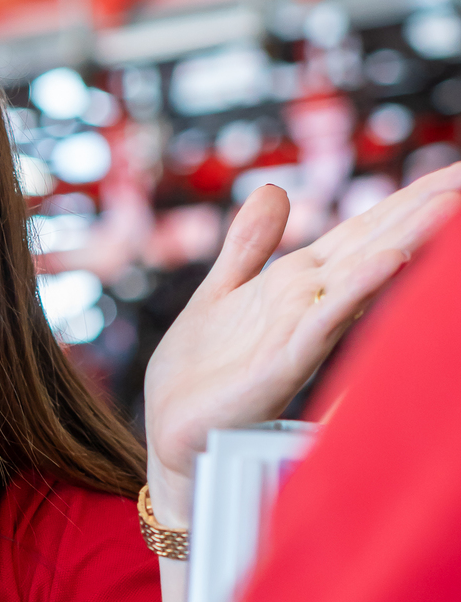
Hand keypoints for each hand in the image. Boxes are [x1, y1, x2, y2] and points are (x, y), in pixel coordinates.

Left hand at [144, 166, 460, 522]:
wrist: (169, 431)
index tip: (451, 170)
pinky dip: (356, 289)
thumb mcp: (220, 290)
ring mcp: (301, 331)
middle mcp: (310, 302)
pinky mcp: (282, 363)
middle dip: (422, 208)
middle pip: (375, 243)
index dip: (404, 198)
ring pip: (363, 275)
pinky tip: (388, 261)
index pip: (363, 230)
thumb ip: (249, 244)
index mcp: (297, 282)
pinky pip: (325, 320)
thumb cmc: (198, 372)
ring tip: (449, 202)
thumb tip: (273, 190)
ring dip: (407, 238)